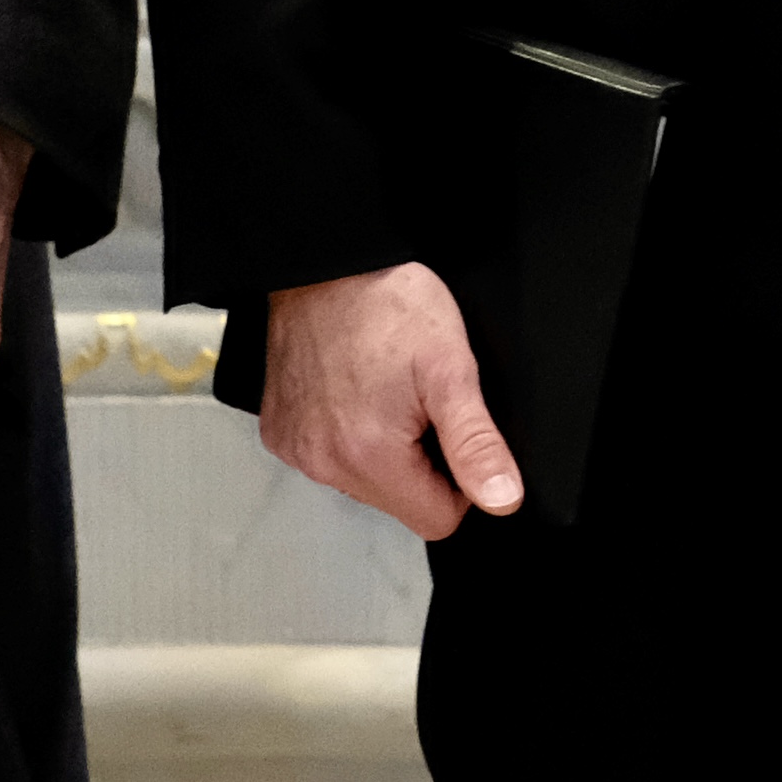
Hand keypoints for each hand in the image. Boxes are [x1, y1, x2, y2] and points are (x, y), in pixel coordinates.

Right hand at [258, 260, 519, 538]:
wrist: (326, 261)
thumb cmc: (386, 302)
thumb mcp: (451, 367)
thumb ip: (476, 442)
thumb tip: (502, 498)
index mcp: (369, 456)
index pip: (436, 519)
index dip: (460, 482)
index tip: (452, 431)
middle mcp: (322, 462)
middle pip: (398, 502)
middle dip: (420, 461)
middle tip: (418, 400)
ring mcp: (296, 449)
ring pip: (363, 482)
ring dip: (383, 449)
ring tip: (386, 389)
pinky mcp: (279, 431)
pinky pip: (328, 456)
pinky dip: (347, 433)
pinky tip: (354, 389)